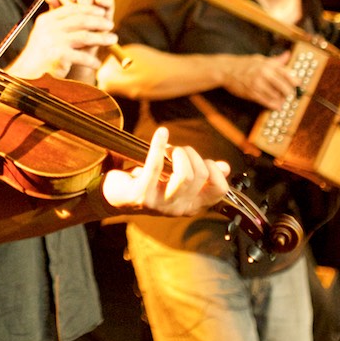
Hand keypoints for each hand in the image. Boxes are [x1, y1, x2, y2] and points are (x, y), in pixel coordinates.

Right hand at [9, 0, 116, 78]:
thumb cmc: (39, 56)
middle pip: (80, 20)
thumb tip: (85, 18)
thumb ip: (60, 25)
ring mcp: (54, 41)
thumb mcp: (45, 35)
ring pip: (85, 36)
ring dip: (101, 38)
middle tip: (110, 24)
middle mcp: (49, 28)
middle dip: (98, 22)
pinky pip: (82, 56)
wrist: (26, 75)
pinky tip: (97, 64)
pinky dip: (91, 60)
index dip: (88, 9)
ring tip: (112, 40)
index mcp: (46, 20)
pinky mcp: (59, 56)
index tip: (101, 12)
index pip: (71, 9)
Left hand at [101, 126, 230, 216]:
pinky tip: (161, 132)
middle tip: (175, 150)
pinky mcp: (142, 195)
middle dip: (190, 154)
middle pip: (200, 175)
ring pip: (185, 175)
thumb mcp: (178, 180)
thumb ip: (201, 176)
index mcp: (191, 205)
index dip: (214, 170)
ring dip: (177, 153)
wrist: (114, 195)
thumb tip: (225, 167)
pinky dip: (159, 144)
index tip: (201, 160)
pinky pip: (156, 165)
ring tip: (168, 149)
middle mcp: (179, 208)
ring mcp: (160, 204)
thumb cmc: (149, 183)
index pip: (219, 190)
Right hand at [220, 50, 299, 109]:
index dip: (295, 81)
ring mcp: (258, 84)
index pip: (287, 74)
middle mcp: (264, 74)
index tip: (298, 85)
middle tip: (290, 94)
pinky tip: (276, 105)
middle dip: (289, 93)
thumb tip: (287, 55)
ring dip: (281, 100)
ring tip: (282, 100)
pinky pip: (267, 102)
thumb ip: (275, 60)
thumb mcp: (260, 59)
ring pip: (277, 96)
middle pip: (284, 87)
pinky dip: (274, 105)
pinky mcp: (252, 93)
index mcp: (268, 64)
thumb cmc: (244, 64)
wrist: (226, 70)